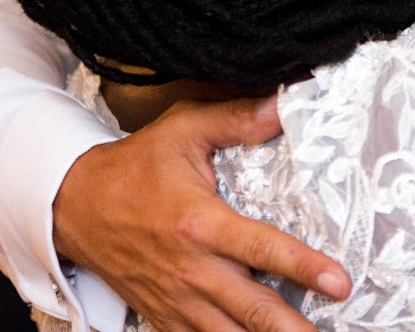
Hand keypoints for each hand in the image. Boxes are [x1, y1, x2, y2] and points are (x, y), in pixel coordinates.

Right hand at [53, 96, 349, 331]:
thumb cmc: (134, 166)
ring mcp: (177, 299)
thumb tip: (282, 105)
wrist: (75, 206)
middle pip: (252, 310)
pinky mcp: (164, 316)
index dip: (304, 267)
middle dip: (293, 328)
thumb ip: (235, 119)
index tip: (340, 282)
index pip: (262, 248)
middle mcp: (191, 269)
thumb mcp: (183, 130)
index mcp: (200, 223)